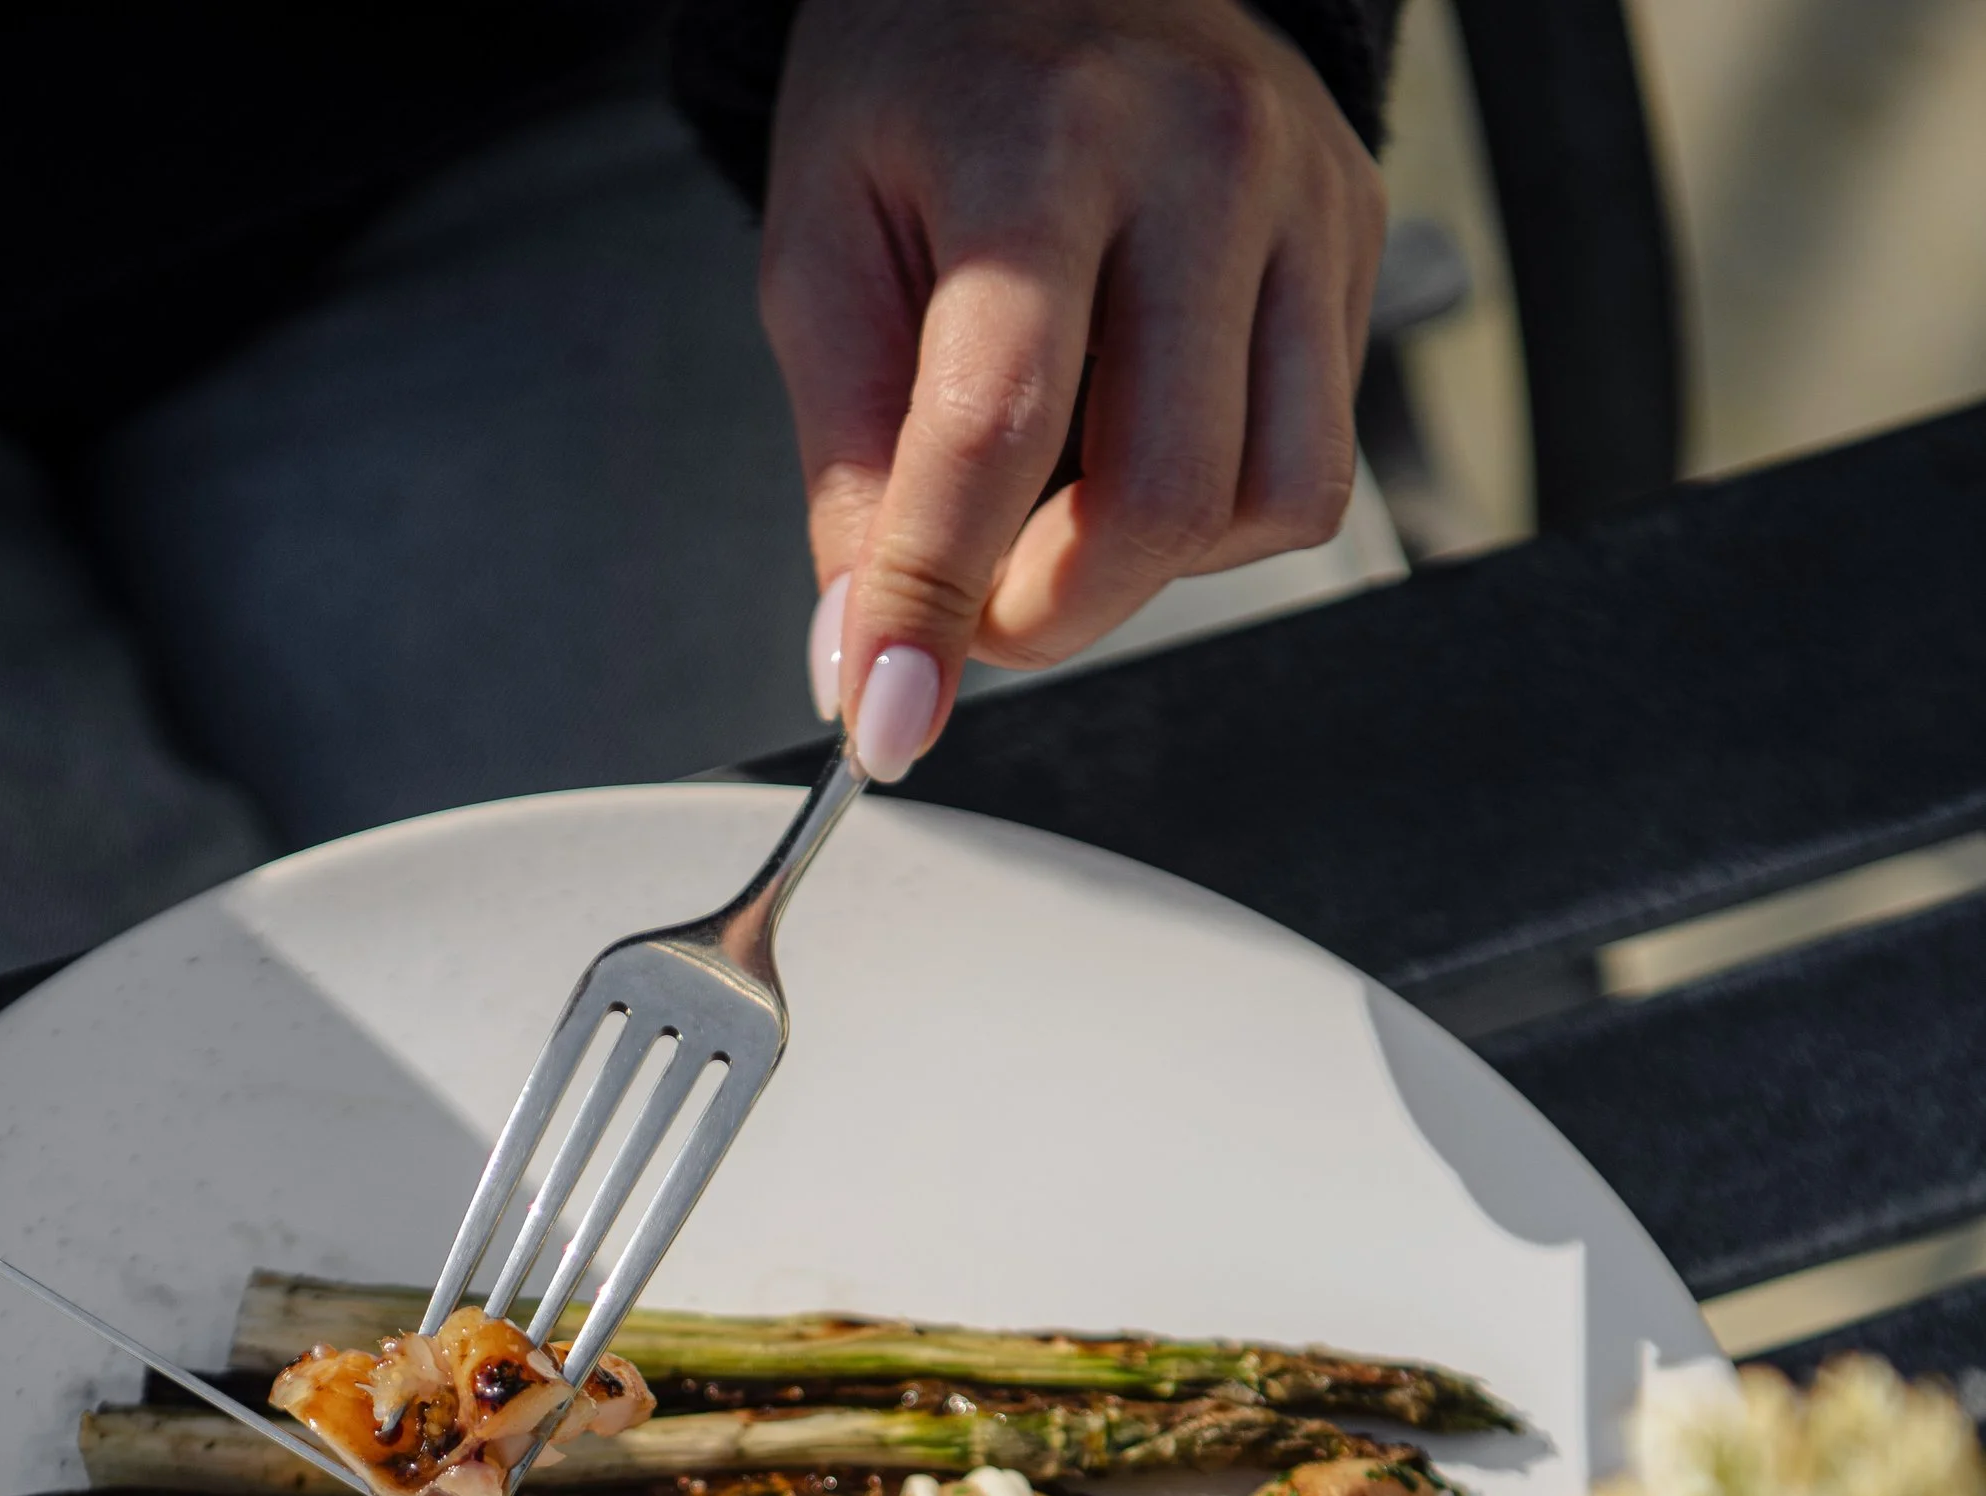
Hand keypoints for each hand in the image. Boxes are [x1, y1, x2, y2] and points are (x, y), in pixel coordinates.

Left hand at [760, 0, 1385, 774]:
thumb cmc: (929, 85)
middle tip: (971, 596)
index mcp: (1042, 140)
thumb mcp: (825, 244)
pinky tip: (1142, 436)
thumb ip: (848, 465)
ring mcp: (1305, 201)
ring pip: (1268, 505)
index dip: (937, 602)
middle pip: (1160, 497)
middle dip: (1049, 609)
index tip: (887, 723)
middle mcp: (1204, 159)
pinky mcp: (1358, 244)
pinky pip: (1311, 468)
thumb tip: (866, 657)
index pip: (998, 427)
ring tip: (1057, 498)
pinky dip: (1213, 513)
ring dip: (1143, 569)